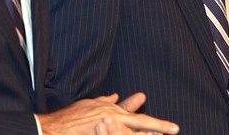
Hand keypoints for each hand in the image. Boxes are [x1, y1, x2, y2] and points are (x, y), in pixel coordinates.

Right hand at [38, 93, 178, 134]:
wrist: (54, 129)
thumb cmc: (71, 118)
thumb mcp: (89, 105)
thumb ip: (104, 102)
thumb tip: (116, 96)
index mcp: (110, 112)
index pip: (136, 116)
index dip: (154, 121)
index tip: (172, 125)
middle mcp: (111, 120)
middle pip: (139, 124)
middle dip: (158, 127)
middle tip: (174, 130)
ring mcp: (106, 131)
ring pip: (130, 134)